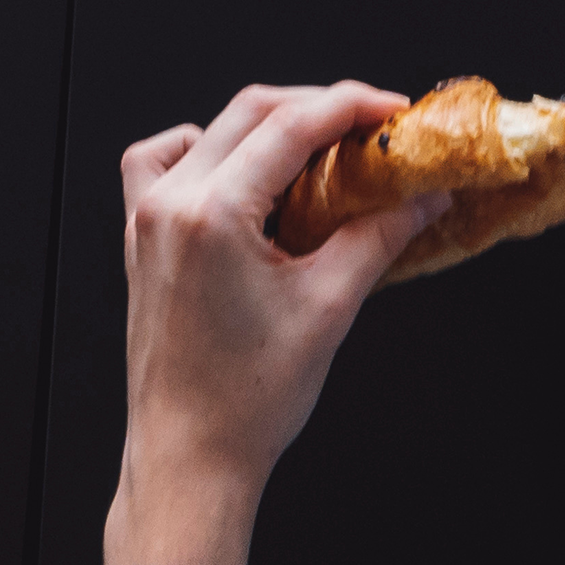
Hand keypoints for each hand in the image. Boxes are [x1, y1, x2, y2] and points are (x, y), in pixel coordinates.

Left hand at [103, 83, 444, 564]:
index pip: (291, 124)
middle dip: (319, 109)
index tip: (394, 113)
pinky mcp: (142, 238)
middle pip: (251, 112)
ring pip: (210, 130)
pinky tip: (244, 177)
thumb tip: (422, 195)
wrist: (189, 458)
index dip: (352, 106)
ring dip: (268, 126)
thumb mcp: (329, 307)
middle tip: (373, 130)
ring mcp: (147, 218)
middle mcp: (170, 203)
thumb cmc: (246, 402)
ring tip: (320, 152)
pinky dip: (207, 152)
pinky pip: (164, 163)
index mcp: (212, 213)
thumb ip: (381, 236)